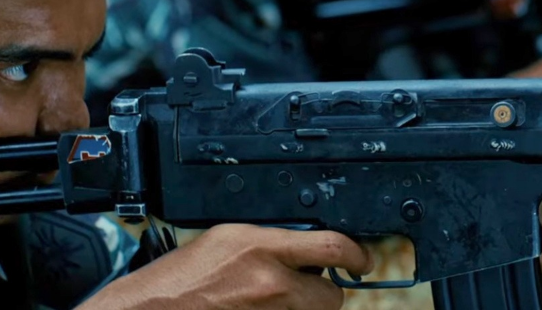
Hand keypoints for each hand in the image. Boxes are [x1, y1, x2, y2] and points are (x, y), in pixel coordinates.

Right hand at [77, 224, 372, 309]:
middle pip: (331, 295)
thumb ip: (270, 239)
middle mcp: (270, 284)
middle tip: (308, 284)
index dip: (357, 254)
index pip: (331, 247)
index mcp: (261, 248)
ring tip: (273, 300)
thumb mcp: (227, 238)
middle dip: (325, 291)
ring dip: (303, 308)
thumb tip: (302, 245)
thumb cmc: (179, 277)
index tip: (362, 259)